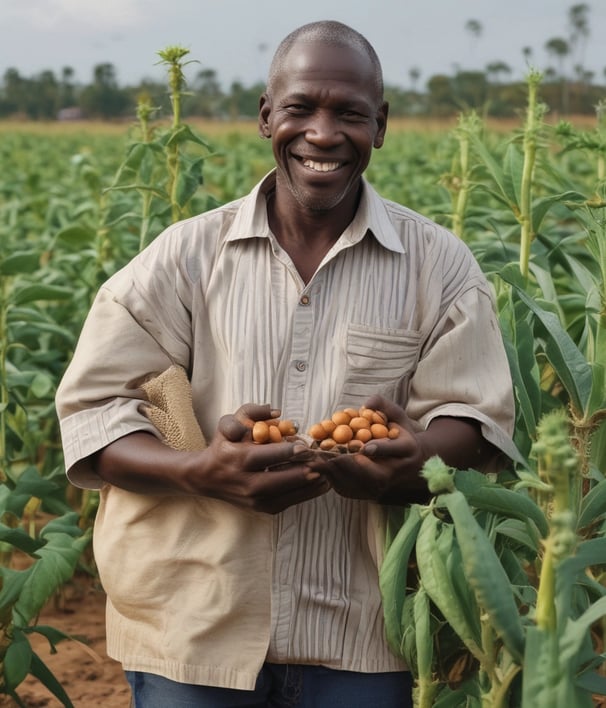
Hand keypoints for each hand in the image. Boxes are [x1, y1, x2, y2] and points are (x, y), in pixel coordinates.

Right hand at [192, 402, 329, 512]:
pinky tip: (319, 485)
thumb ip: (251, 412)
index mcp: (238, 459)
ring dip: (309, 487)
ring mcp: (253, 499)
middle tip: (322, 464)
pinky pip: (286, 503)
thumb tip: (276, 411)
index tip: (305, 448)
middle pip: (278, 480)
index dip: (287, 452)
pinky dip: (305, 495)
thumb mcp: (228, 423)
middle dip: (302, 473)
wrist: (206, 478)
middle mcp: (246, 482)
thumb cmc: (222, 446)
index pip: (265, 456)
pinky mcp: (260, 508)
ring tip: (328, 476)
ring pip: (285, 495)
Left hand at [305, 395, 497, 504]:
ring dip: (335, 472)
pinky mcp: (368, 494)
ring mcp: (382, 487)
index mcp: (407, 449)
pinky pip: (348, 489)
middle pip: (372, 474)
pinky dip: (331, 479)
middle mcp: (396, 472)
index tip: (365, 446)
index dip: (380, 449)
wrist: (409, 461)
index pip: (393, 450)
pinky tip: (316, 468)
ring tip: (314, 460)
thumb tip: (366, 405)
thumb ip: (382, 406)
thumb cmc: (398, 433)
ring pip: (357, 483)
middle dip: (348, 464)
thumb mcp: (396, 415)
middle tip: (326, 453)